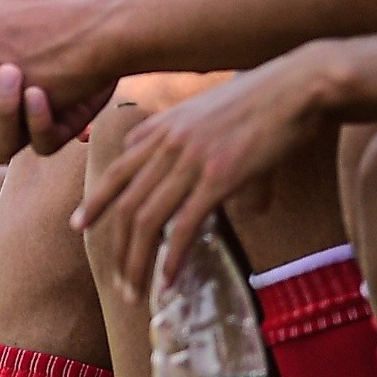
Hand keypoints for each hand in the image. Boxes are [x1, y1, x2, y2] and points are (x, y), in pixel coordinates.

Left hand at [72, 55, 325, 285]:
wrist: (298, 85)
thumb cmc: (265, 100)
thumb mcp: (216, 118)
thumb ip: (205, 153)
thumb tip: (235, 202)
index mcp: (163, 128)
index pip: (116, 170)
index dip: (95, 200)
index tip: (78, 225)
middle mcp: (168, 145)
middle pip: (126, 204)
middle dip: (116, 247)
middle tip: (117, 280)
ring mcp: (190, 161)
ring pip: (146, 219)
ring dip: (136, 262)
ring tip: (136, 291)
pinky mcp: (219, 177)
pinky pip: (184, 225)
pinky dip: (172, 257)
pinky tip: (168, 278)